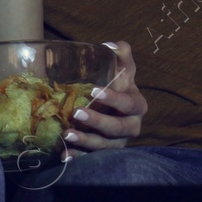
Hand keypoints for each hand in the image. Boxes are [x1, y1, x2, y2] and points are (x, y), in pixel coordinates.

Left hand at [60, 40, 146, 160]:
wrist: (114, 106)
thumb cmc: (119, 85)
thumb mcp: (123, 69)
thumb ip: (121, 53)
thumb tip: (110, 44)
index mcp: (137, 106)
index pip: (128, 104)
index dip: (113, 98)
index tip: (93, 90)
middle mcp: (131, 127)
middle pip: (116, 128)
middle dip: (97, 121)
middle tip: (77, 112)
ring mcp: (118, 143)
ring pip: (104, 146)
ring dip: (85, 141)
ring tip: (66, 135)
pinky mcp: (105, 153)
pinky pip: (92, 158)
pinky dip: (78, 158)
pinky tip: (64, 155)